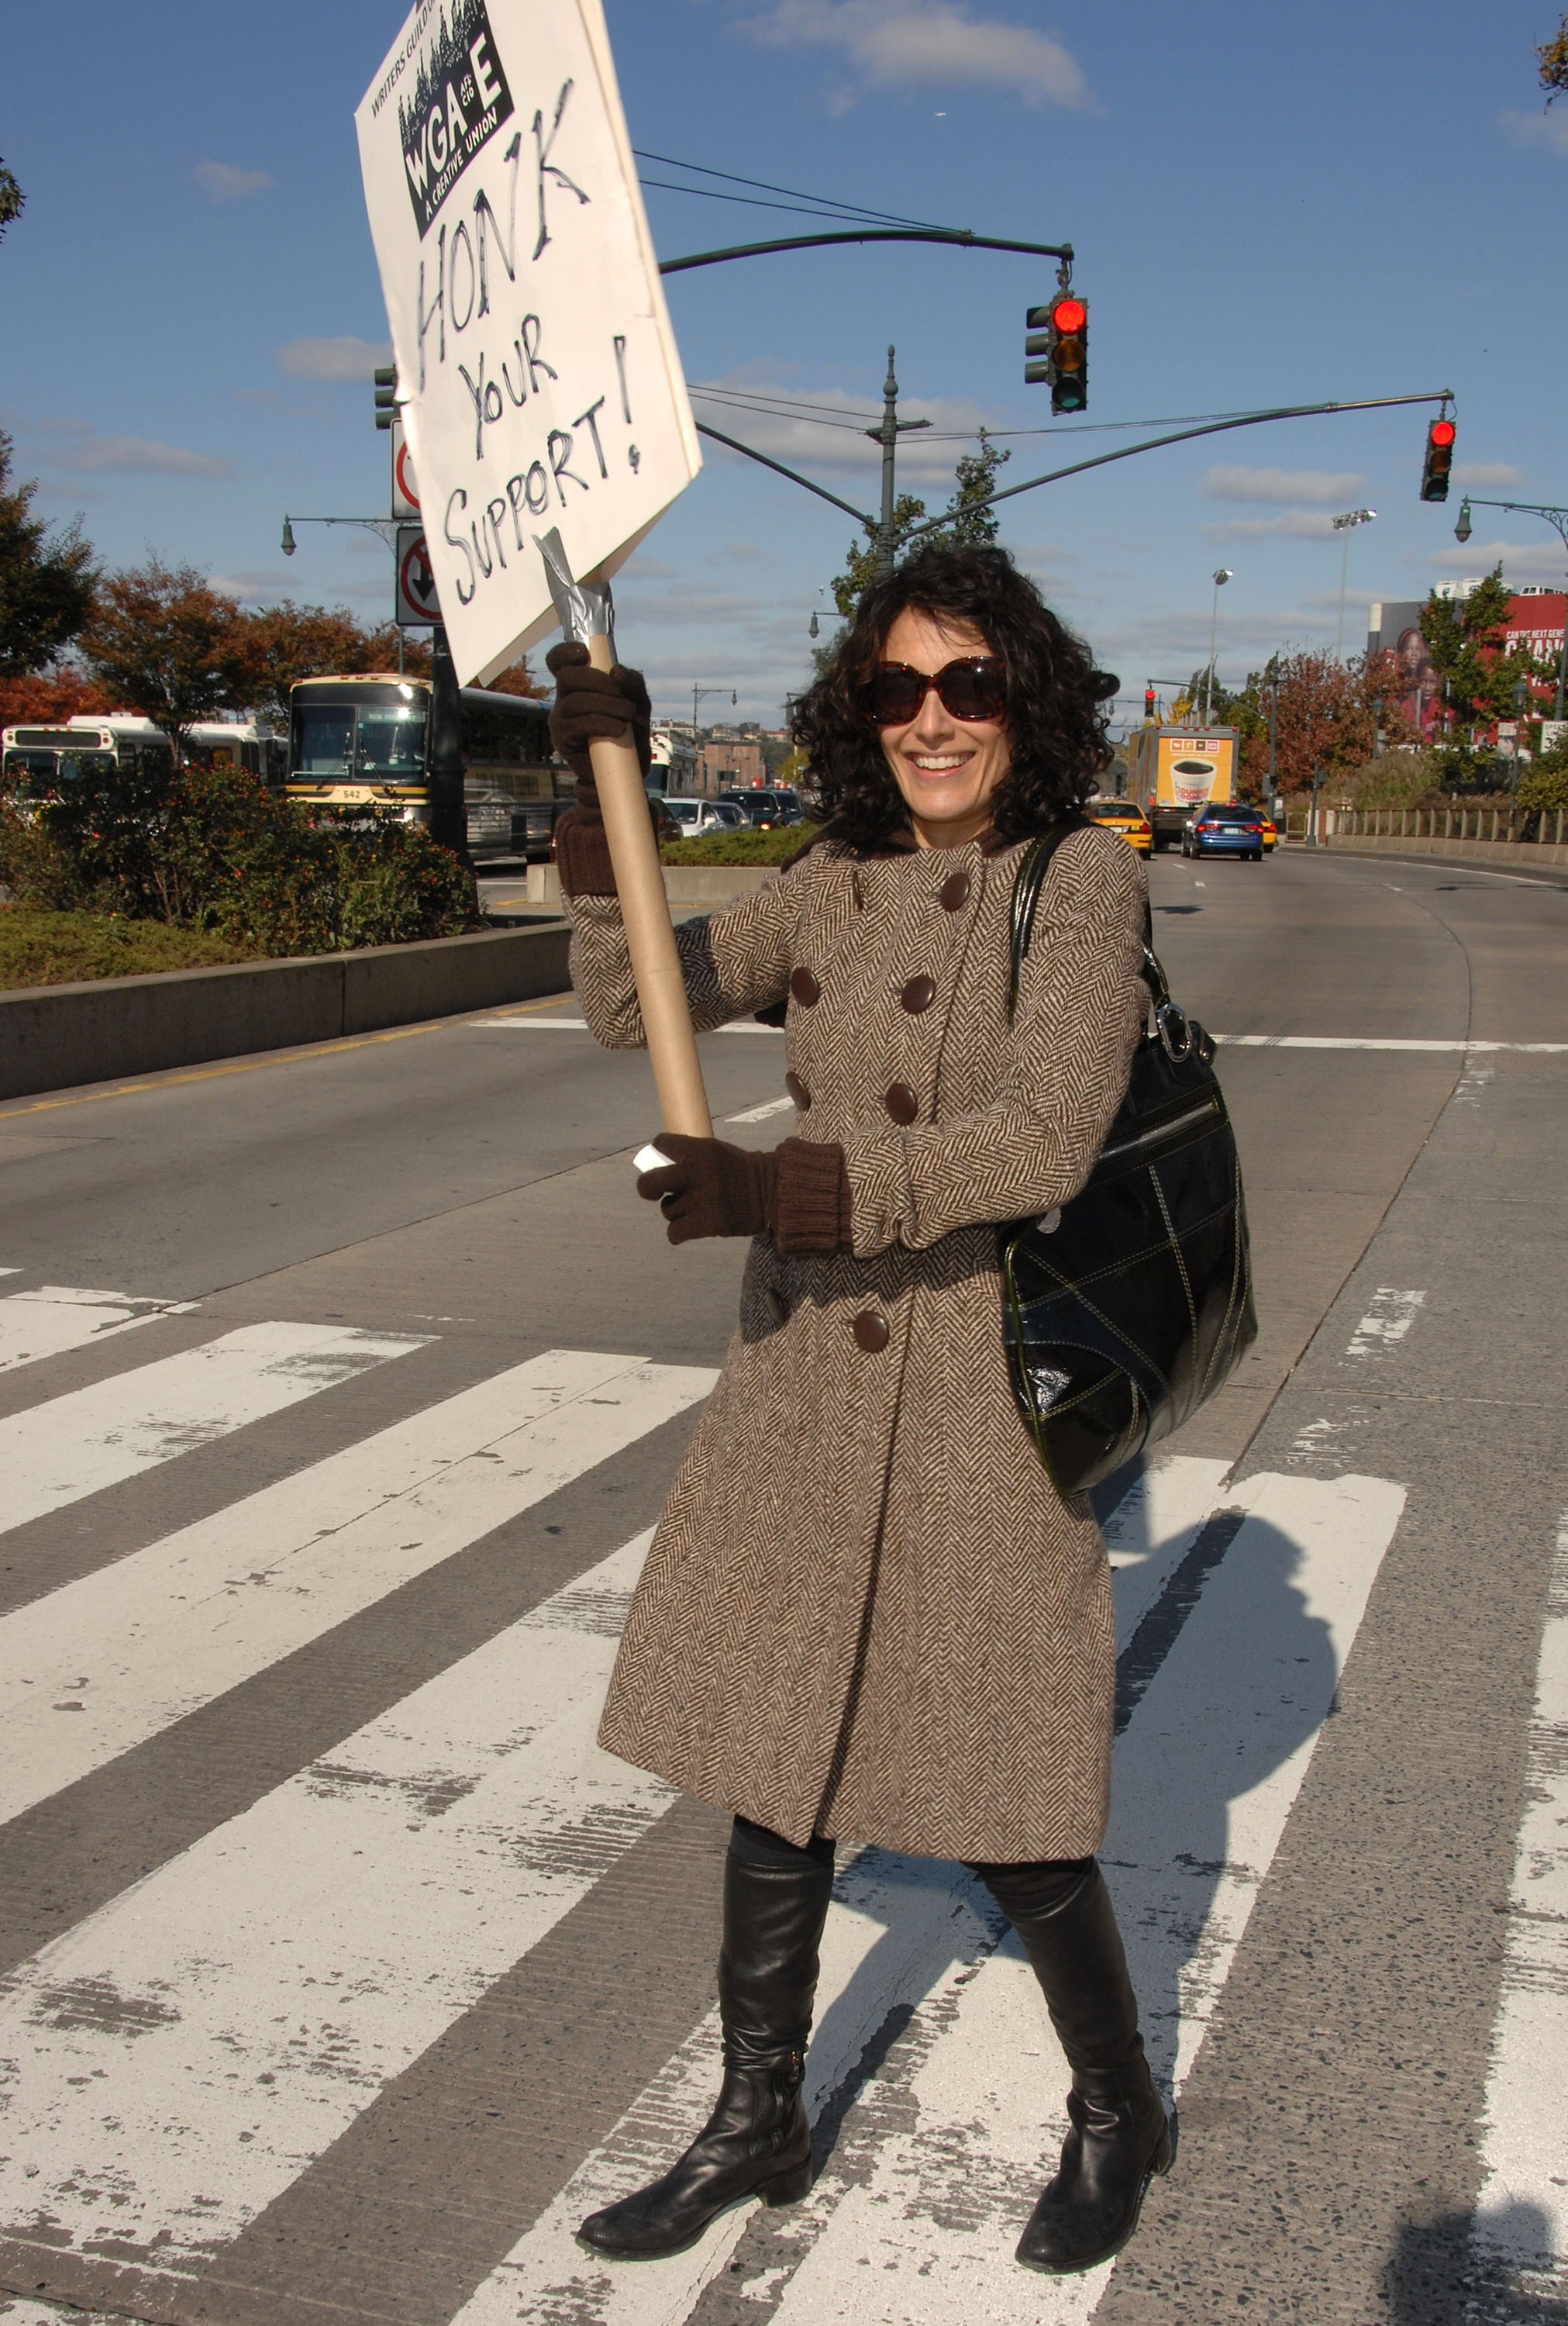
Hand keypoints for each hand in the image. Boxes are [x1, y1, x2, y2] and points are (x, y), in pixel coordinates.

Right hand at [546, 642, 652, 799]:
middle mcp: (564, 698)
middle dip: (597, 681)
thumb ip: (633, 684)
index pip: (559, 661)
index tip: (584, 653)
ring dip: (606, 705)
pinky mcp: (563, 739)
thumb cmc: (630, 733)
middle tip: (620, 694)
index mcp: (578, 684)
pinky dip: (602, 724)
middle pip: (567, 676)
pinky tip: (618, 729)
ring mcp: (561, 718)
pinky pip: (578, 725)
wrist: (627, 770)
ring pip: (576, 701)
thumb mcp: (639, 704)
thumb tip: (617, 671)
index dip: (565, 652)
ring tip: (627, 715)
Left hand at [638, 1135, 775, 1244]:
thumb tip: (658, 1165)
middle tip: (653, 1191)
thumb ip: (690, 1156)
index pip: (661, 1143)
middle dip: (647, 1187)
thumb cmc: (740, 1171)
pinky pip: (675, 1232)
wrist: (771, 1192)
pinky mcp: (708, 1223)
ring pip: (667, 1210)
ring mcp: (702, 1200)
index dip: (659, 1151)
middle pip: (651, 1183)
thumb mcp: (716, 1151)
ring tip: (693, 1208)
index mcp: (700, 1150)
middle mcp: (697, 1174)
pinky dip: (677, 1233)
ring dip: (675, 1211)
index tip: (663, 1159)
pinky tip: (686, 1230)